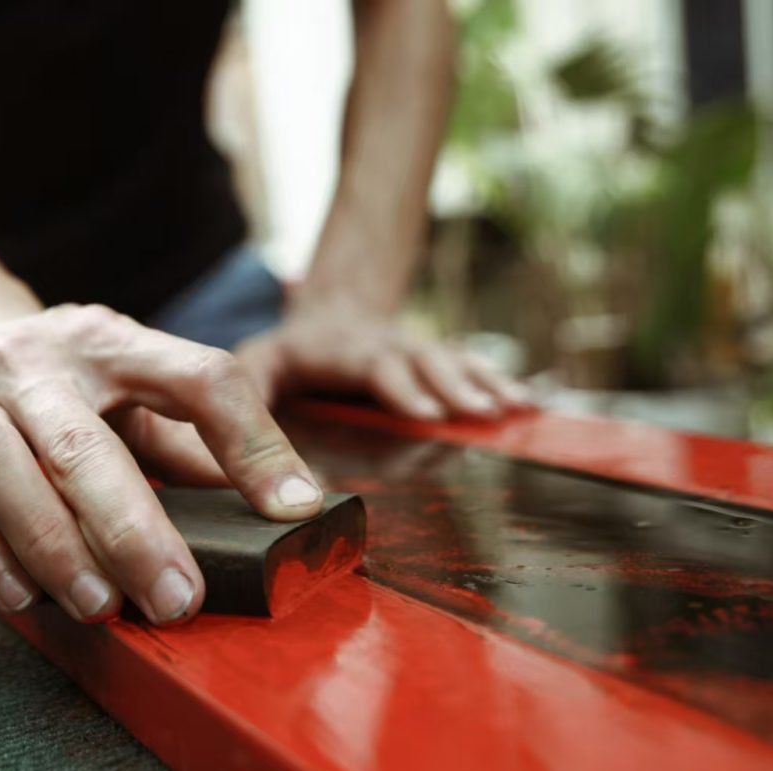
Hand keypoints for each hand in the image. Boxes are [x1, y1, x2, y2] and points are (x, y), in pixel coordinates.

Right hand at [0, 303, 324, 625]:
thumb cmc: (67, 379)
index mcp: (110, 342)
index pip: (196, 378)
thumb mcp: (137, 382)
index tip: (292, 509)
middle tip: (177, 598)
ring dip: (52, 545)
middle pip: (81, 439)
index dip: (252, 443)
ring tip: (101, 606)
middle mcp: (35, 363)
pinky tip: (24, 598)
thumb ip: (197, 440)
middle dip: (131, 529)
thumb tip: (283, 507)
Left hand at [235, 305, 529, 418]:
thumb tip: (239, 453)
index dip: (400, 386)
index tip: (426, 412)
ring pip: (455, 361)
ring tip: (515, 408)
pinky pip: (475, 368)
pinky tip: (532, 406)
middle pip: (425, 360)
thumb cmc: (288, 355)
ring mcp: (419, 352)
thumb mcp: (255, 366)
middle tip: (482, 413)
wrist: (332, 315)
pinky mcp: (439, 364)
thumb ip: (248, 399)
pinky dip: (504, 384)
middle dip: (455, 386)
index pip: (372, 365)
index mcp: (341, 350)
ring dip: (487, 383)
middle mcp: (387, 346)